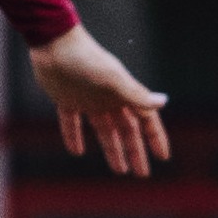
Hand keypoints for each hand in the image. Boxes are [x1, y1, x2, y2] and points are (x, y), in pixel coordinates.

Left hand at [29, 27, 169, 176]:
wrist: (53, 44)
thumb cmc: (87, 59)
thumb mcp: (113, 80)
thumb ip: (136, 94)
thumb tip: (164, 102)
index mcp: (124, 94)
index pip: (146, 121)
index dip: (155, 138)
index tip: (163, 157)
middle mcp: (109, 99)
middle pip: (126, 131)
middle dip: (135, 152)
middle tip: (141, 174)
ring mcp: (88, 100)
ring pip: (104, 130)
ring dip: (112, 149)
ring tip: (119, 171)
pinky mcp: (66, 100)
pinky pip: (71, 123)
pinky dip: (74, 136)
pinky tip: (76, 152)